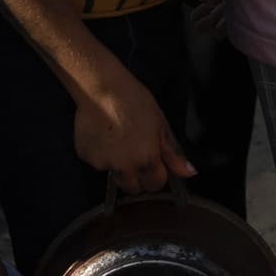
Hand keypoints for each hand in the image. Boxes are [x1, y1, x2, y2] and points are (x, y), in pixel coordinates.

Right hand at [72, 68, 194, 195]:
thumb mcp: (160, 124)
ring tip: (117, 142)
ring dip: (118, 167)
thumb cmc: (134, 101)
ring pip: (114, 176)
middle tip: (134, 155)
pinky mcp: (85, 157)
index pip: (155, 185)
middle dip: (137, 178)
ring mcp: (102, 164)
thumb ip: (173, 152)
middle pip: (133, 188)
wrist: (101, 87)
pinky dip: (100, 155)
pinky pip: (96, 163)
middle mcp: (125, 167)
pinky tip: (101, 135)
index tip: (154, 164)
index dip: (157, 175)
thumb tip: (190, 173)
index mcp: (147, 159)